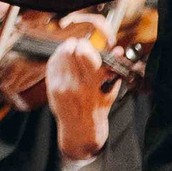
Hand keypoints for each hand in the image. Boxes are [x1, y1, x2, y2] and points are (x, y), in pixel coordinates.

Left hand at [45, 31, 113, 162]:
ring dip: (64, 49)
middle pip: (68, 52)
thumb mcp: (110, 89)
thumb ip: (114, 68)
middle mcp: (76, 85)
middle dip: (73, 44)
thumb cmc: (98, 106)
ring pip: (59, 57)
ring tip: (69, 49)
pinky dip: (56, 58)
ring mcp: (61, 87)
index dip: (84, 44)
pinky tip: (62, 58)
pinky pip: (51, 66)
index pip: (83, 54)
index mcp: (93, 84)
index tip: (85, 43)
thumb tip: (119, 50)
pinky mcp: (52, 89)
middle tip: (77, 44)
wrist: (81, 127)